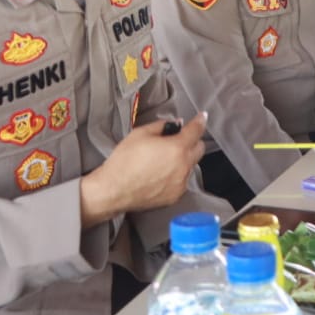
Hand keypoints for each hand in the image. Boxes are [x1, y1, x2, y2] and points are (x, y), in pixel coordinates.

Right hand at [80, 112, 206, 226]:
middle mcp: (184, 166)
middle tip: (177, 140)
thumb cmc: (124, 161)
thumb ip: (162, 126)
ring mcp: (181, 183)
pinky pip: (183, 181)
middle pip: (199, 149)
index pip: (196, 131)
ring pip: (191, 166)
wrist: (113, 191)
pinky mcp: (175, 196)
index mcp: (177, 148)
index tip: (201, 117)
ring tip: (164, 160)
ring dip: (184, 160)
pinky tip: (161, 175)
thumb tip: (176, 125)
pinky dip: (177, 175)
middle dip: (191, 141)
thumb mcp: (140, 134)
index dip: (200, 121)